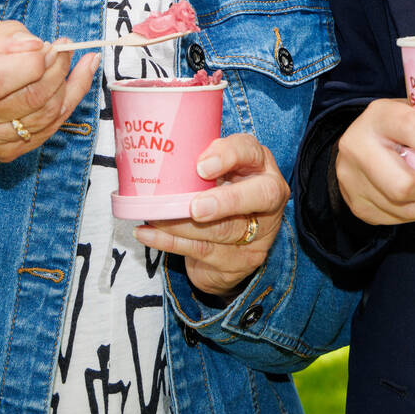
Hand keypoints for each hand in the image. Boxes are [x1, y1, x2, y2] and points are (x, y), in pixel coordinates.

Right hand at [0, 21, 98, 163]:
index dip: (32, 62)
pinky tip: (77, 80)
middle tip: (63, 49)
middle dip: (56, 70)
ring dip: (67, 86)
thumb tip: (34, 45)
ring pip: (42, 117)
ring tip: (72, 60)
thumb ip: (3, 35)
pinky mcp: (4, 151)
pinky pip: (47, 130)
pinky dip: (68, 104)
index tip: (47, 45)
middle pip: (27, 99)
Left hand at [137, 134, 288, 298]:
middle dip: (225, 201)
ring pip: (224, 230)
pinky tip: (147, 234)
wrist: (229, 243)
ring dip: (183, 224)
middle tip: (194, 208)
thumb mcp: (216, 171)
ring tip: (154, 216)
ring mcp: (259, 234)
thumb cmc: (216, 192)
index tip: (201, 166)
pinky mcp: (241, 262)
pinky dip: (169, 242)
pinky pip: (202, 251)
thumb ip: (200, 162)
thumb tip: (158, 153)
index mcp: (259, 165)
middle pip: (259, 196)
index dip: (228, 156)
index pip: (251, 151)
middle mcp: (268, 198)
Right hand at [334, 99, 414, 225]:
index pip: (414, 132)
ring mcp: (350, 174)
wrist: (360, 140)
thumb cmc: (399, 127)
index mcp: (381, 114)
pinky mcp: (353, 200)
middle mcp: (358, 143)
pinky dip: (409, 212)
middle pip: (403, 184)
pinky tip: (407, 196)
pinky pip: (392, 219)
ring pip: (401, 205)